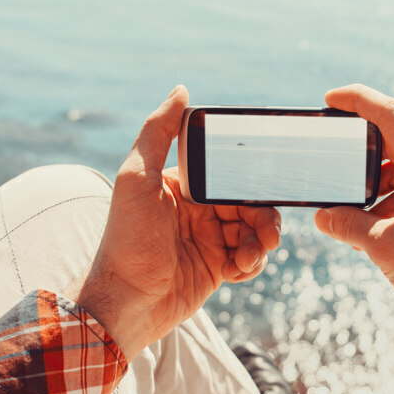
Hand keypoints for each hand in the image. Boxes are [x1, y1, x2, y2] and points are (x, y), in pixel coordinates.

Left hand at [67, 86, 280, 358]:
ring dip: (260, 244)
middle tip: (267, 235)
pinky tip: (238, 271)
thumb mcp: (136, 179)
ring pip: (254, 231)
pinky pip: (249, 259)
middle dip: (263, 218)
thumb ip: (156, 132)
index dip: (249, 181)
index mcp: (182, 186)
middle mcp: (197, 210)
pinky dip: (252, 264)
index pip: (228, 173)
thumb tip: (181, 90)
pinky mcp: (216, 268)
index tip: (264, 188)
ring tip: (249, 258)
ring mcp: (208, 240)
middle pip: (249, 203)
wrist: (126, 304)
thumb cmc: (125, 240)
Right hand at [314, 84, 393, 384]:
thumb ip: (349, 226)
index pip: (393, 116)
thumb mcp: (385, 248)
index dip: (359, 101)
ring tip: (350, 211)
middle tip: (331, 162)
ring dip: (377, 185)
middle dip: (361, 153)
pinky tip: (375, 228)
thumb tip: (323, 216)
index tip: (331, 98)